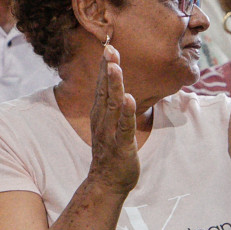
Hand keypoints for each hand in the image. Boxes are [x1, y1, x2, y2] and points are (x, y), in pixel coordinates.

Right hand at [86, 44, 138, 192]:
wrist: (106, 182)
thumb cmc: (110, 152)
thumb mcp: (109, 125)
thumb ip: (112, 106)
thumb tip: (120, 88)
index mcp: (100, 114)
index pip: (101, 86)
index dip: (104, 67)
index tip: (108, 47)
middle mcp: (102, 120)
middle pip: (104, 91)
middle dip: (107, 70)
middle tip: (109, 49)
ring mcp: (110, 133)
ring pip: (113, 105)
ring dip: (114, 86)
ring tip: (115, 68)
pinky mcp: (121, 146)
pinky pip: (124, 127)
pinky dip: (127, 113)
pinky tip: (130, 99)